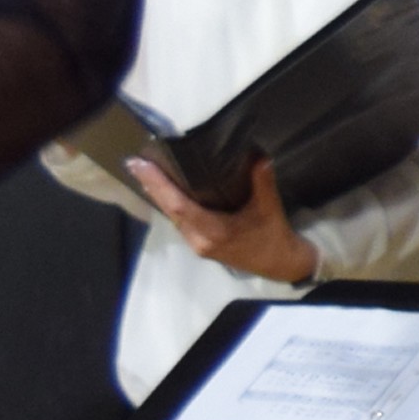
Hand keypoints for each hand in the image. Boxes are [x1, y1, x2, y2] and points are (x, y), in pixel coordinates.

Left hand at [131, 154, 316, 286]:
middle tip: (136, 163)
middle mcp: (199, 240)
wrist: (282, 265)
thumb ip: (262, 182)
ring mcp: (199, 244)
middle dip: (151, 187)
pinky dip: (171, 205)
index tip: (141, 166)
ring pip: (172, 217)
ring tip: (147, 173)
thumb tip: (257, 155)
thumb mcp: (270, 209)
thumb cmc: (274, 237)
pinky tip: (167, 192)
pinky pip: (180, 221)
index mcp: (213, 232)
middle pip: (169, 211)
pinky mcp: (202, 245)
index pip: (178, 206)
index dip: (158, 185)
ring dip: (159, 196)